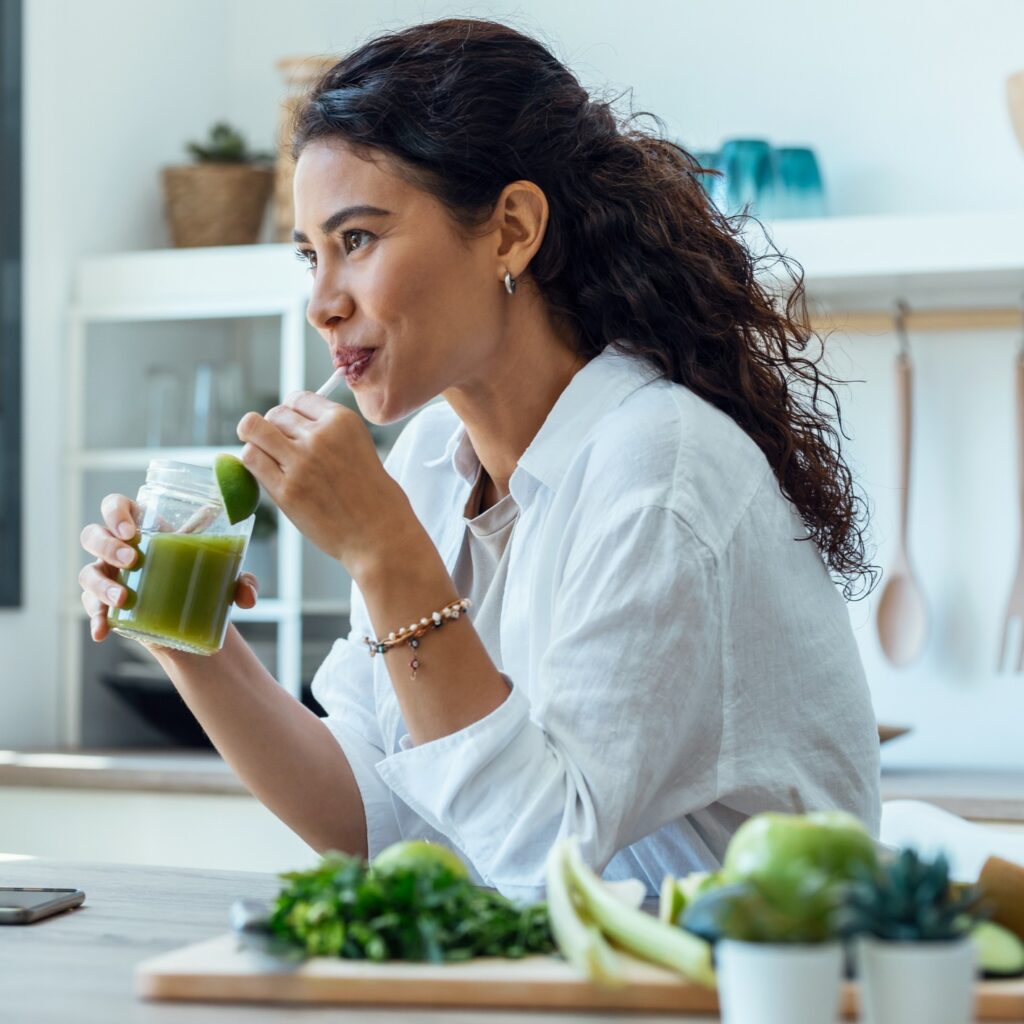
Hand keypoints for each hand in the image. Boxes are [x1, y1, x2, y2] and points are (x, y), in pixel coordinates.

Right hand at [78, 493, 259, 642]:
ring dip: (101, 584)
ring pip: (88, 572)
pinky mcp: (106, 604)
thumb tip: (248, 594)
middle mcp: (119, 548)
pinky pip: (90, 607)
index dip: (115, 512)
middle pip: (93, 535)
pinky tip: (102, 631)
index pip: (116, 506)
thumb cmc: (203, 580)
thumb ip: (242, 581)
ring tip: (123, 597)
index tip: (131, 530)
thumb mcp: (224, 576)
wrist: (193, 617)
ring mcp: (108, 576)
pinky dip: (96, 618)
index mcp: (145, 527)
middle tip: (132, 559)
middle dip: (107, 545)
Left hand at [236, 392, 420, 576]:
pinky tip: (264, 472)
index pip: (298, 398)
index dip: (291, 412)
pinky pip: (251, 459)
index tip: (292, 427)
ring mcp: (301, 462)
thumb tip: (289, 421)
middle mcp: (320, 436)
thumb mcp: (359, 446)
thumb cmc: (372, 496)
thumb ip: (329, 431)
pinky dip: (252, 462)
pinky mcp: (286, 490)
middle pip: (275, 413)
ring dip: (255, 440)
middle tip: (280, 449)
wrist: (380, 535)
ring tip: (265, 455)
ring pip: (254, 430)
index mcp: (342, 421)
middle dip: (273, 428)